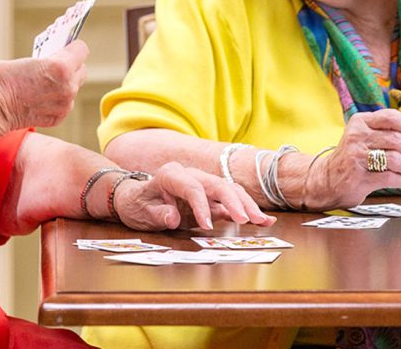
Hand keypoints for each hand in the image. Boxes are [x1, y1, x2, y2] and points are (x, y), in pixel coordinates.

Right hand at [0, 40, 88, 132]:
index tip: (66, 48)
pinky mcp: (59, 117)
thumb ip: (47, 59)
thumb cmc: (3, 79)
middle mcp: (68, 86)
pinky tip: (42, 98)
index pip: (81, 49)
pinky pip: (65, 104)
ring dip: (65, 84)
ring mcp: (65, 104)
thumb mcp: (28, 58)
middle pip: (81, 70)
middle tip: (57, 66)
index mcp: (61, 66)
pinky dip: (57, 100)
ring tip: (47, 83)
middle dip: (71, 66)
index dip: (73, 47)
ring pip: (74, 88)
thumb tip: (55, 58)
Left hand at [112, 162, 274, 230]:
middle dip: (234, 202)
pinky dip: (247, 210)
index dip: (201, 206)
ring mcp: (202, 184)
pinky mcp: (210, 197)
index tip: (207, 226)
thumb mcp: (141, 212)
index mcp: (171, 175)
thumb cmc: (138, 204)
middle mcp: (191, 175)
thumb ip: (158, 214)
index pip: (192, 187)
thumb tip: (172, 217)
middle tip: (246, 220)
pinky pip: (231, 201)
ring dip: (246, 206)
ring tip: (261, 221)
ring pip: (229, 190)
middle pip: (217, 185)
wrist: (136, 199)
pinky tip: (264, 219)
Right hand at [314, 109, 400, 208]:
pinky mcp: (358, 176)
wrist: (327, 180)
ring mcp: (356, 155)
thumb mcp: (364, 137)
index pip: (391, 117)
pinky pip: (390, 177)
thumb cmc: (353, 158)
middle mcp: (357, 135)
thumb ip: (386, 133)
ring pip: (396, 159)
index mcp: (360, 121)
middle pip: (397, 139)